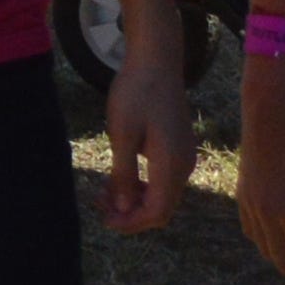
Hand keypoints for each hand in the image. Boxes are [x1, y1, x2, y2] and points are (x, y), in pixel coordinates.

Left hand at [98, 32, 195, 234]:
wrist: (156, 61)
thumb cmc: (136, 93)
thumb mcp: (122, 134)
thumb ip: (124, 174)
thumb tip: (123, 208)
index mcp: (171, 164)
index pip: (157, 212)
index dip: (131, 223)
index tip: (106, 221)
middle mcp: (184, 166)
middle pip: (161, 207)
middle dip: (131, 214)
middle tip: (100, 208)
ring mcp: (184, 157)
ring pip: (162, 194)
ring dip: (134, 200)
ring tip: (103, 194)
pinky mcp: (178, 148)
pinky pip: (162, 178)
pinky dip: (142, 185)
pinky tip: (119, 178)